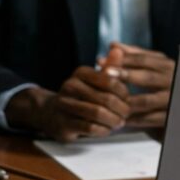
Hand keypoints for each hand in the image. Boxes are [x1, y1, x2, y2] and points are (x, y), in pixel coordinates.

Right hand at [10, 74, 127, 139]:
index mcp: (81, 73)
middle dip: (121, 109)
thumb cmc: (80, 96)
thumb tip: (118, 50)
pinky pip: (90, 128)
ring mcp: (65, 106)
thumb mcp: (94, 80)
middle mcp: (70, 87)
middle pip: (106, 99)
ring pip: (98, 114)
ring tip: (119, 122)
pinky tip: (107, 129)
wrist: (51, 114)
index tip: (128, 100)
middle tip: (126, 114)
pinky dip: (103, 130)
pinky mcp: (64, 125)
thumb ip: (109, 67)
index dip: (124, 93)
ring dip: (113, 121)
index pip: (110, 81)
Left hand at [104, 44, 175, 126]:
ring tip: (108, 99)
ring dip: (126, 100)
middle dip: (125, 75)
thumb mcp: (154, 66)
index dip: (124, 59)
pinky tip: (120, 117)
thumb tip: (112, 45)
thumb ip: (134, 55)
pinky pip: (149, 118)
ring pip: (146, 100)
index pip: (144, 59)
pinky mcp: (172, 117)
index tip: (104, 60)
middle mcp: (173, 80)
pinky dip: (133, 118)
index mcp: (167, 66)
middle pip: (146, 77)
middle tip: (106, 74)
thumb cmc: (166, 84)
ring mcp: (173, 99)